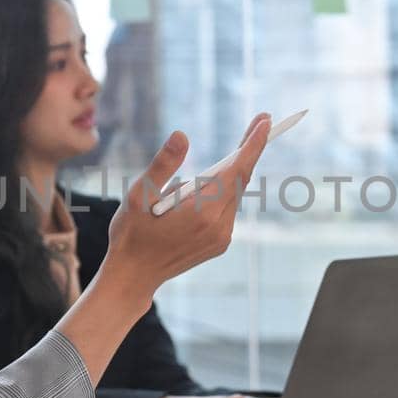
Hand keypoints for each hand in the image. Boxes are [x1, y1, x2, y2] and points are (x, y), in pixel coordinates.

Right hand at [101, 114, 271, 299]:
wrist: (133, 276)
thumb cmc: (131, 234)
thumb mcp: (137, 196)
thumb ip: (162, 165)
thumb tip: (182, 135)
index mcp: (201, 212)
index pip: (236, 171)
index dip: (253, 144)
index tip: (266, 121)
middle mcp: (218, 226)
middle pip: (239, 180)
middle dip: (249, 150)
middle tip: (260, 121)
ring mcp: (221, 237)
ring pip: (233, 194)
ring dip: (230, 172)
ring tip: (221, 157)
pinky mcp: (219, 243)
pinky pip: (226, 208)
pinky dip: (222, 191)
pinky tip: (204, 188)